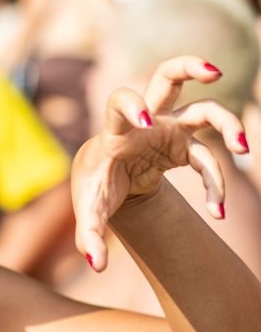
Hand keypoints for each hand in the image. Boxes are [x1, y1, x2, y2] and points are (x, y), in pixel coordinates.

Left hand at [71, 56, 248, 270]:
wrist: (105, 177)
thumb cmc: (94, 186)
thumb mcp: (88, 210)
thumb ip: (88, 235)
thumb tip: (95, 265)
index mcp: (115, 128)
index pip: (121, 100)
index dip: (133, 106)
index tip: (147, 123)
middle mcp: (146, 120)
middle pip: (167, 77)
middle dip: (189, 66)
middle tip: (213, 72)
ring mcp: (169, 129)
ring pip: (203, 107)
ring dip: (228, 120)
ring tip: (243, 148)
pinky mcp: (184, 145)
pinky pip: (209, 158)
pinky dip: (215, 183)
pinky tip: (218, 212)